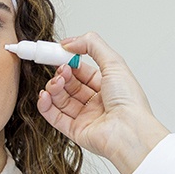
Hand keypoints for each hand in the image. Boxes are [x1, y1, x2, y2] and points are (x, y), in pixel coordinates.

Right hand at [37, 31, 169, 173]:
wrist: (130, 131)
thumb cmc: (129, 102)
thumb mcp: (114, 63)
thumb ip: (92, 45)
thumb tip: (70, 42)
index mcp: (108, 86)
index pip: (82, 70)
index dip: (69, 61)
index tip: (57, 51)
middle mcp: (97, 102)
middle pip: (70, 84)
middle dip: (61, 74)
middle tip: (58, 68)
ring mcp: (86, 117)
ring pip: (61, 99)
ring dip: (54, 87)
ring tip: (56, 82)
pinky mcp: (76, 131)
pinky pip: (55, 116)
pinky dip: (46, 105)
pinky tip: (44, 95)